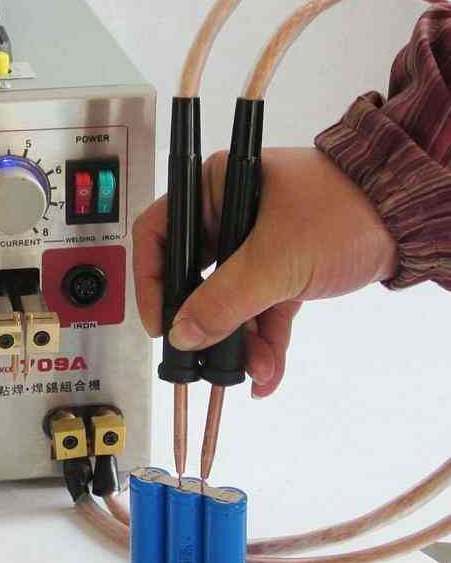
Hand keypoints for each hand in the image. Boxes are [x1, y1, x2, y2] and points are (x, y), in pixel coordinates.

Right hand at [133, 147, 397, 397]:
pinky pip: (260, 311)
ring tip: (252, 371)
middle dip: (202, 323)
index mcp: (215, 190)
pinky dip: (264, 342)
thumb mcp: (275, 259)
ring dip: (238, 342)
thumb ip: (223, 301)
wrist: (411, 218)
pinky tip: (266, 372)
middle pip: (192, 277)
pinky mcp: (282, 272)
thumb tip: (182, 335)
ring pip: (228, 301)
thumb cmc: (344, 211)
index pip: (160, 233)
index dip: (150, 279)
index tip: (160, 322)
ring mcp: (255, 246)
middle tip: (200, 355)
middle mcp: (228, 216)